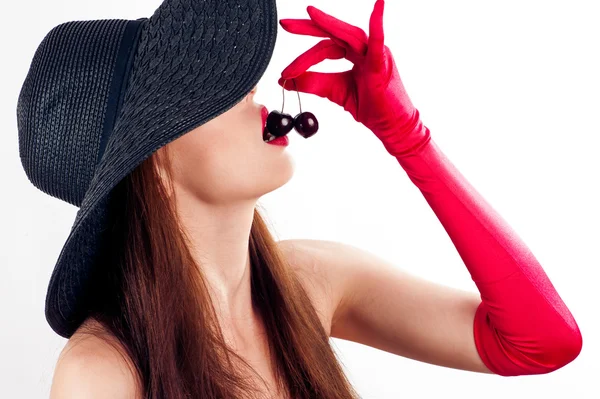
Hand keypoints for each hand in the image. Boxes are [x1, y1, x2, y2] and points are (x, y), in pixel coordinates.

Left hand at [278, 0, 430, 157]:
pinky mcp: (381, 65)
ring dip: (326, 25)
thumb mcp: (335, 92)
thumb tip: (286, 81)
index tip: (285, 72)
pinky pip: (378, 42)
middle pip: (333, 34)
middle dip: (308, 27)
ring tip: (309, 14)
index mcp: (354, 54)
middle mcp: (364, 49)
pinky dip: (378, 23)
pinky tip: (378, 6)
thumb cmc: (371, 108)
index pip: (324, 47)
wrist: (391, 126)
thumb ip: (313, 83)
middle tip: (285, 24)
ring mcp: (374, 54)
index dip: (302, 58)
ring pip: (347, 35)